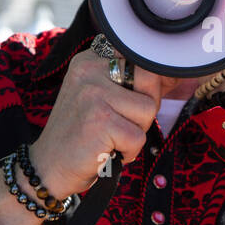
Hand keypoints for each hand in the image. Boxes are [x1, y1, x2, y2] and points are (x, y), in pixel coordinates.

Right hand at [29, 50, 165, 198]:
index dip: (148, 85)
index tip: (132, 104)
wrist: (48, 166)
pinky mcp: (100, 121)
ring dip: (136, 132)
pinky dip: (128, 152)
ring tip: (111, 138)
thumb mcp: (99, 94)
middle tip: (121, 124)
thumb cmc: (81, 133)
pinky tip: (107, 151)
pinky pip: (138, 137)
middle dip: (144, 108)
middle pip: (150, 79)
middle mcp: (89, 69)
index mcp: (90, 58)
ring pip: (148, 109)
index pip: (141, 57)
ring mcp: (93, 94)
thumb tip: (176, 75)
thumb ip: (130, 80)